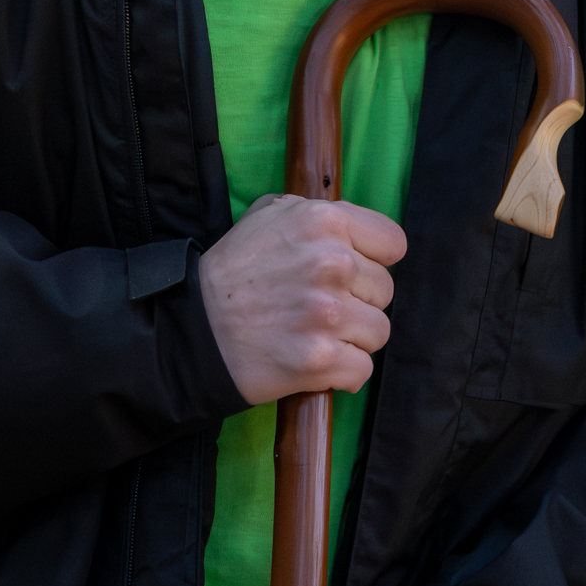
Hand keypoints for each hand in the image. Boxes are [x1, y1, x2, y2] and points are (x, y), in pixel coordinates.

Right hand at [200, 193, 407, 403]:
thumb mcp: (268, 216)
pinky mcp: (320, 360)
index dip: (375, 259)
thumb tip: (354, 225)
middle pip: (385, 290)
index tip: (355, 273)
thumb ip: (315, 212)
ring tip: (318, 335)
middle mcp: (332, 263)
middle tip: (322, 307)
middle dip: (359, 300)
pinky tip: (317, 363)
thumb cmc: (232, 272)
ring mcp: (328, 314)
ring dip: (353, 338)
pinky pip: (362, 370)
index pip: (393, 243)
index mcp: (324, 221)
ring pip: (378, 331)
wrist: (192, 330)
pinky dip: (343, 373)